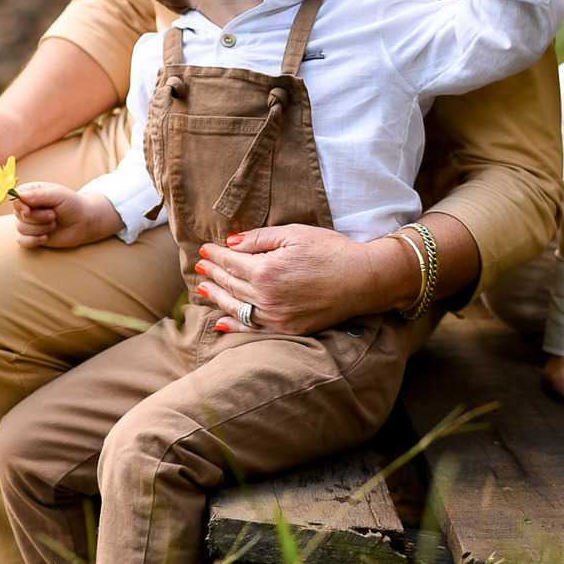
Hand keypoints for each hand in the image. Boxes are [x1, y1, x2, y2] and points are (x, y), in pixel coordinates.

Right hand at [11, 182, 122, 249]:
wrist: (84, 223)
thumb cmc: (73, 205)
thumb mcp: (59, 195)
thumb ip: (40, 195)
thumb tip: (21, 196)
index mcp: (33, 192)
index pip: (15, 197)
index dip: (19, 206)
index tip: (28, 211)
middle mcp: (29, 207)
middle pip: (18, 214)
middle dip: (37, 218)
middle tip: (53, 215)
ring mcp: (30, 222)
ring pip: (21, 228)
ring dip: (40, 228)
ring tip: (54, 224)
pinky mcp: (32, 236)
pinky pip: (22, 241)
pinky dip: (33, 240)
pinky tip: (46, 237)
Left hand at [196, 224, 378, 334]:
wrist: (364, 280)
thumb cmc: (331, 251)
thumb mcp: (294, 234)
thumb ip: (259, 239)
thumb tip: (231, 243)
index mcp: (266, 270)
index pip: (230, 261)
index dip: (215, 254)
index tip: (204, 249)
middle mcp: (267, 297)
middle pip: (231, 284)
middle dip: (213, 273)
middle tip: (200, 266)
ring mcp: (277, 317)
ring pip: (237, 307)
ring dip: (217, 296)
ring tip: (203, 288)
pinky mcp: (288, 329)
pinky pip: (254, 329)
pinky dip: (235, 325)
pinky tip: (222, 322)